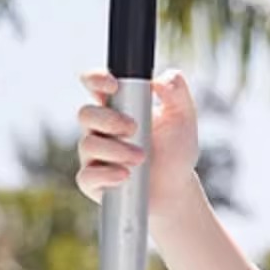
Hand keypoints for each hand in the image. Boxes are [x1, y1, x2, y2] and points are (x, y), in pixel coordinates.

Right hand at [76, 67, 198, 214]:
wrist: (177, 189)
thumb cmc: (176, 151)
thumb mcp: (183, 117)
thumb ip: (176, 90)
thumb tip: (159, 80)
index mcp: (116, 106)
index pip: (93, 84)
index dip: (96, 79)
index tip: (114, 86)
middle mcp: (100, 129)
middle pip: (86, 113)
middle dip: (109, 119)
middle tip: (135, 129)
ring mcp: (95, 156)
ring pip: (88, 145)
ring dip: (115, 150)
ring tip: (141, 158)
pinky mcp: (94, 183)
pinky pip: (87, 177)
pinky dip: (105, 175)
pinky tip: (125, 175)